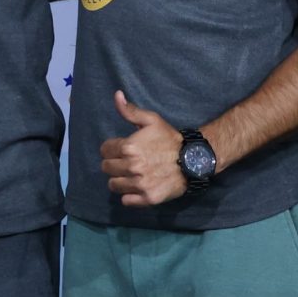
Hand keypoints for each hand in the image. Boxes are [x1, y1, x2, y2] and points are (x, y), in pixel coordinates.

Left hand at [101, 89, 187, 205]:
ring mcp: (139, 184)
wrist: (193, 160)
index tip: (121, 150)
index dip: (111, 149)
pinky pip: (126, 201)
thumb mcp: (152, 120)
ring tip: (132, 175)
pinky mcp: (147, 198)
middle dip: (114, 164)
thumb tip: (116, 95)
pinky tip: (138, 187)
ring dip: (120, 180)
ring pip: (113, 185)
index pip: (104, 151)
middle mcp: (131, 167)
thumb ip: (130, 110)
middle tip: (127, 163)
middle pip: (106, 168)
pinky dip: (129, 196)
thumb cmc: (170, 139)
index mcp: (128, 147)